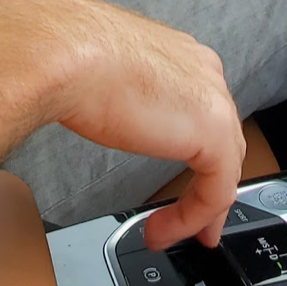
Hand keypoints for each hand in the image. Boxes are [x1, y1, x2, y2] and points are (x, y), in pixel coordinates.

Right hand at [37, 0, 245, 249]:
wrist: (63, 52)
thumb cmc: (67, 54)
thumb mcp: (98, 74)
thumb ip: (114, 89)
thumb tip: (97, 107)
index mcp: (178, 54)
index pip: (200, 109)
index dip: (193, 148)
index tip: (177, 178)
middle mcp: (202, 71)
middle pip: (221, 139)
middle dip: (208, 183)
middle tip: (190, 218)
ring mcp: (213, 100)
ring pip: (223, 167)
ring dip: (197, 208)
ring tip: (167, 233)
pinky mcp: (214, 133)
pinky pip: (216, 191)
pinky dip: (191, 218)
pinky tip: (162, 231)